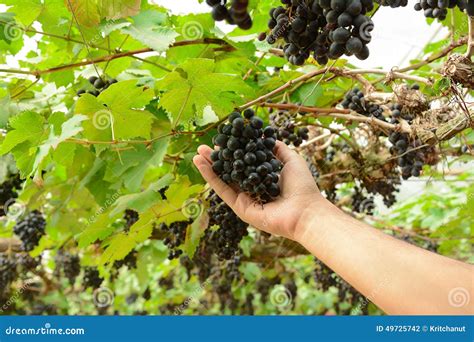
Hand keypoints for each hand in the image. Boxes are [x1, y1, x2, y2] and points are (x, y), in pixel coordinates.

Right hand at [193, 141, 329, 240]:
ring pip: (223, 180)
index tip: (224, 139)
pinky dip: (211, 177)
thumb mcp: (291, 160)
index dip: (233, 152)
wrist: (304, 210)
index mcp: (264, 179)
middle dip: (217, 159)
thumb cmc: (302, 186)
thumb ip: (277, 149)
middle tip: (204, 147)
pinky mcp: (240, 208)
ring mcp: (245, 199)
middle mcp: (253, 189)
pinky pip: (223, 190)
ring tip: (197, 153)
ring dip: (209, 167)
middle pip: (230, 171)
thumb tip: (266, 138)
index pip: (244, 163)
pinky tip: (201, 164)